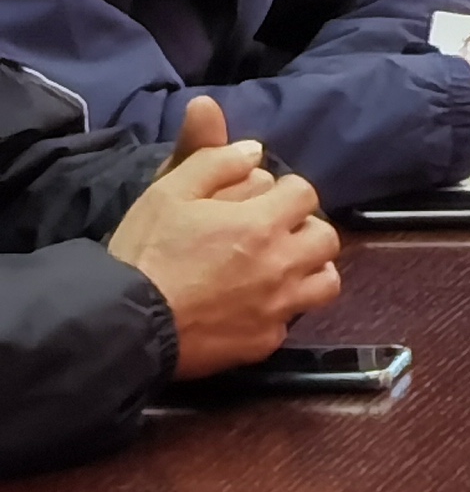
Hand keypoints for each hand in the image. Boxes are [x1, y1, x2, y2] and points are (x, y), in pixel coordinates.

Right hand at [103, 102, 341, 378]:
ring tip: (278, 270)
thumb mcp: (169, 192)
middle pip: (325, 236)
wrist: (122, 325)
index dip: (284, 193)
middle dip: (303, 229)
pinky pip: (290, 322)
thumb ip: (214, 160)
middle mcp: (282, 264)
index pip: (305, 193)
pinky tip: (252, 308)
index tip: (262, 202)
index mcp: (263, 223)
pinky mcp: (263, 343)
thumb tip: (254, 148)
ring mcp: (277, 307)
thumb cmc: (145, 252)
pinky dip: (279, 312)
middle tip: (272, 236)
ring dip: (309, 271)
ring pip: (325, 282)